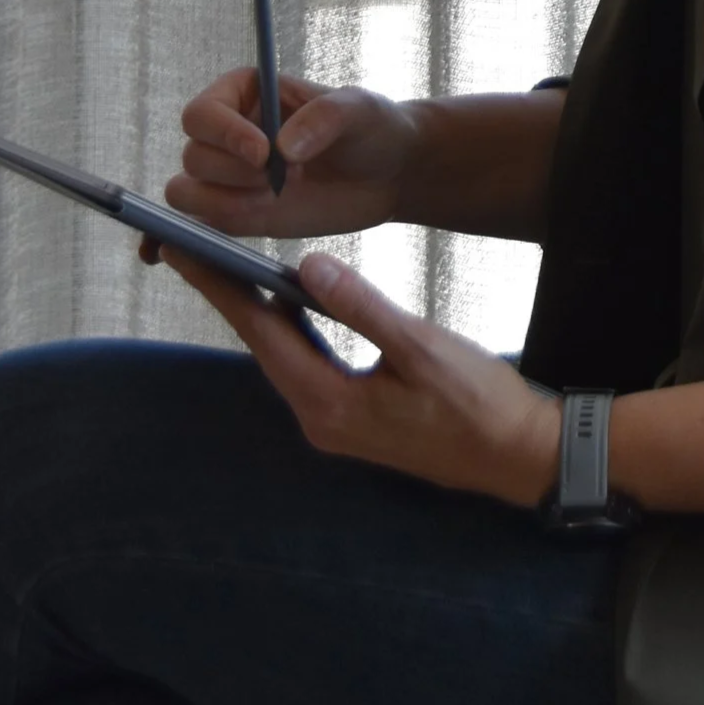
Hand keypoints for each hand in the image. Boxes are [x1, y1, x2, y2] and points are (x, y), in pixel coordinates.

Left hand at [147, 240, 561, 508]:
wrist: (518, 456)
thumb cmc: (478, 403)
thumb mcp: (421, 347)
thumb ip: (361, 307)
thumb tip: (306, 266)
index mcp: (330, 404)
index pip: (261, 334)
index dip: (221, 289)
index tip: (185, 252)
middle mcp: (321, 420)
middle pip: (263, 347)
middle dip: (230, 296)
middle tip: (196, 248)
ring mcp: (337, 424)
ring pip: (286, 358)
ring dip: (260, 313)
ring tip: (232, 266)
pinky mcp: (355, 420)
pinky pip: (310, 367)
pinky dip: (294, 332)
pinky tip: (295, 306)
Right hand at [172, 69, 416, 238]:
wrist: (390, 175)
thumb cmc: (371, 128)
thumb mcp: (358, 109)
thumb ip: (323, 118)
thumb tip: (282, 148)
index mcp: (243, 94)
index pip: (201, 114)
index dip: (224, 134)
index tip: (264, 153)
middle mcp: (227, 135)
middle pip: (193, 156)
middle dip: (236, 172)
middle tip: (290, 175)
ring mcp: (230, 177)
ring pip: (185, 193)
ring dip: (226, 201)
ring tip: (277, 196)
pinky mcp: (238, 215)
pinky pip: (202, 225)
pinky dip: (219, 227)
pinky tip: (263, 216)